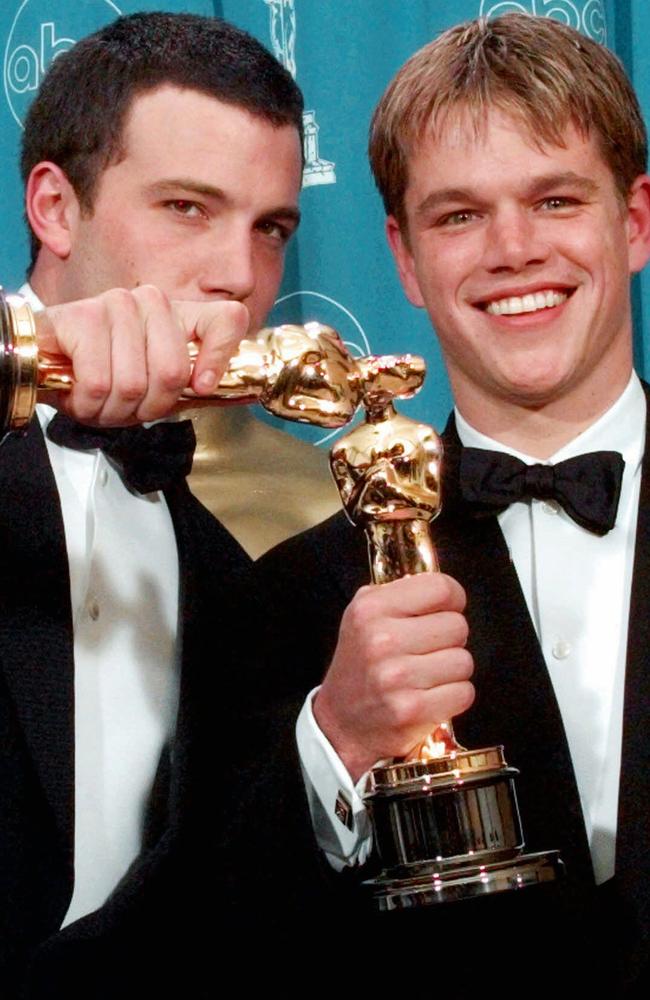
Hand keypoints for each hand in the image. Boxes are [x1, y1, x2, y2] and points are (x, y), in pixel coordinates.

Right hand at [35, 285, 248, 424]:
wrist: (42, 362)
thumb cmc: (103, 374)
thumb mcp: (155, 383)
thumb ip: (195, 385)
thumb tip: (240, 392)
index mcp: (179, 315)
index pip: (228, 319)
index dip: (219, 359)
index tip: (200, 387)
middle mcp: (152, 301)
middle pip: (174, 372)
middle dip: (147, 406)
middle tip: (126, 406)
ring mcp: (118, 304)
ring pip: (135, 382)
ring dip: (114, 409)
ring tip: (101, 400)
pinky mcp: (84, 317)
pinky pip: (101, 382)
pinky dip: (89, 404)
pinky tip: (81, 394)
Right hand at [313, 573, 473, 782]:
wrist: (341, 722)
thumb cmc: (360, 666)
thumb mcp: (363, 616)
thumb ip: (400, 594)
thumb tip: (444, 588)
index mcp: (370, 610)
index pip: (440, 588)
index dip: (452, 599)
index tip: (445, 610)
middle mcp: (382, 640)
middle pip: (457, 625)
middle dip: (450, 639)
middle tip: (429, 650)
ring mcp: (397, 677)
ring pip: (464, 661)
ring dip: (452, 670)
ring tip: (428, 674)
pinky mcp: (411, 710)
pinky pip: (463, 692)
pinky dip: (454, 696)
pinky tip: (431, 695)